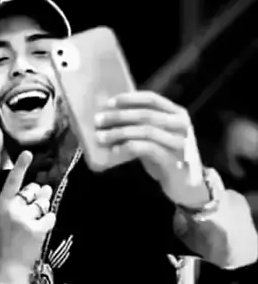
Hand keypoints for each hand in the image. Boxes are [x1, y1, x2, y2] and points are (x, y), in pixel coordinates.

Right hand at [0, 151, 55, 272]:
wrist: (9, 267)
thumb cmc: (9, 241)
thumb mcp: (10, 219)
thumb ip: (24, 203)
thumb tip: (45, 188)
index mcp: (2, 205)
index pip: (12, 182)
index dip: (21, 167)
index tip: (28, 153)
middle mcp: (12, 209)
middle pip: (33, 191)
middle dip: (37, 197)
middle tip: (29, 215)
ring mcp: (25, 219)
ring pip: (44, 204)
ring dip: (43, 211)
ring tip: (32, 226)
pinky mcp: (37, 229)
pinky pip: (50, 216)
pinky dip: (48, 222)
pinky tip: (39, 232)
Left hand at [94, 91, 208, 205]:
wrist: (185, 184)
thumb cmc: (164, 156)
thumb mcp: (156, 136)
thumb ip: (141, 124)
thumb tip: (110, 115)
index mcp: (177, 113)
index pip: (151, 99)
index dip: (129, 99)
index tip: (109, 103)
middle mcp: (181, 125)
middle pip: (146, 115)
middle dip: (119, 116)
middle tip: (98, 120)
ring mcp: (179, 142)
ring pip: (146, 130)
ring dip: (119, 132)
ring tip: (101, 137)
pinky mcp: (173, 160)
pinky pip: (147, 149)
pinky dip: (128, 147)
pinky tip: (114, 150)